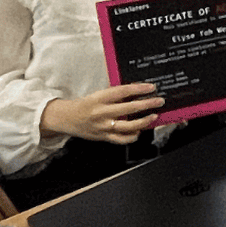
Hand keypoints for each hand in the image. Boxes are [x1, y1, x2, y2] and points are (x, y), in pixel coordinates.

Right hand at [40, 81, 163, 143]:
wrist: (66, 118)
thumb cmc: (84, 105)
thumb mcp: (98, 95)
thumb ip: (115, 95)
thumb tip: (137, 93)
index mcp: (99, 98)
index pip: (123, 91)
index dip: (139, 89)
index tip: (151, 87)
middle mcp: (101, 113)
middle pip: (129, 108)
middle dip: (147, 104)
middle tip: (159, 101)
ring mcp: (103, 127)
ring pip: (128, 126)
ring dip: (144, 121)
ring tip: (153, 116)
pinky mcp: (103, 137)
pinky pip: (122, 139)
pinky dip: (133, 136)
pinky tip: (139, 131)